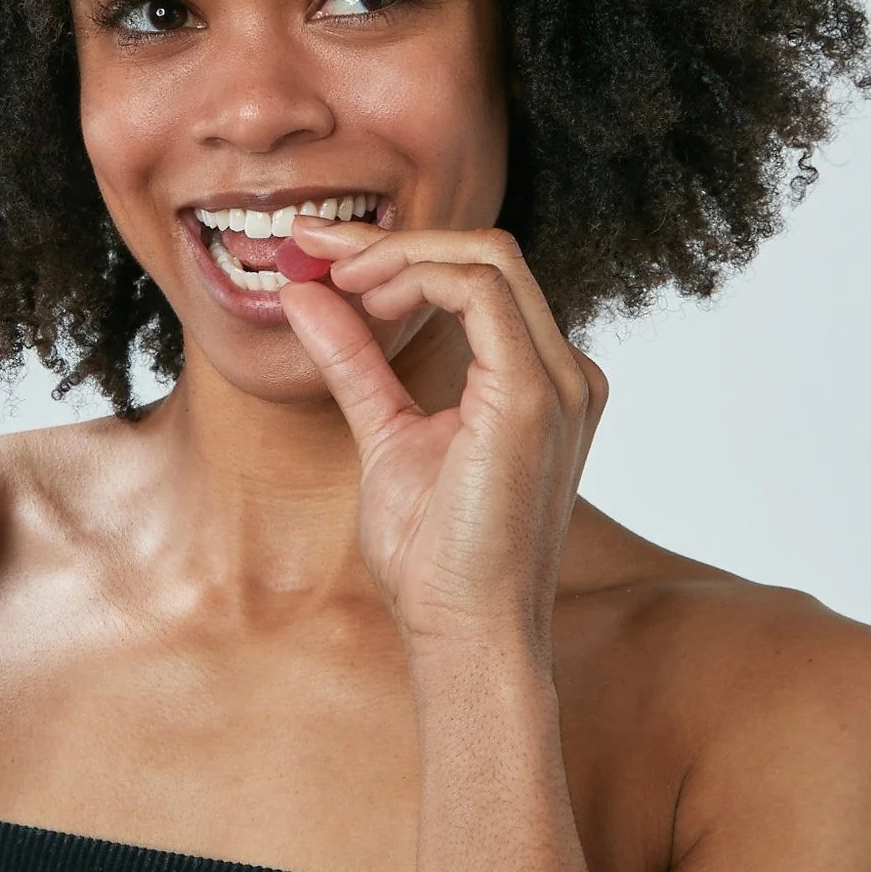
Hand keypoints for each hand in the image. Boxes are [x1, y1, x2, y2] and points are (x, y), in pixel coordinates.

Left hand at [277, 222, 606, 652]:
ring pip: (486, 257)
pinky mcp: (537, 395)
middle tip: (313, 246)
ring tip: (333, 279)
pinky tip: (364, 300)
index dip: (397, 252)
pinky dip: (414, 276)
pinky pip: (479, 290)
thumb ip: (354, 362)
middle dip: (391, 239)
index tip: (320, 254)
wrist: (464, 633)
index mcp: (539, 379)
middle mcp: (564, 371)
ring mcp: (560, 380)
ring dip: (397, 253)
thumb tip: (305, 296)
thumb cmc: (435, 558)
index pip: (476, 276)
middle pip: (485, 252)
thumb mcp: (383, 433)